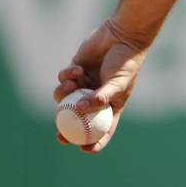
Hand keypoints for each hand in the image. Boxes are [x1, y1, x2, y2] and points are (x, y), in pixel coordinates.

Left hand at [51, 19, 147, 153]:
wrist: (122, 37)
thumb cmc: (126, 63)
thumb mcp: (117, 84)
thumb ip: (100, 98)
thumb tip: (80, 111)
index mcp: (110, 106)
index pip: (102, 130)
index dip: (94, 142)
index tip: (85, 149)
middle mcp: (95, 98)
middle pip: (77, 120)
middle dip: (67, 130)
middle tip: (59, 136)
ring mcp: (84, 85)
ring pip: (65, 99)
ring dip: (63, 95)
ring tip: (71, 86)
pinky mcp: (75, 70)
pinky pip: (64, 79)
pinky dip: (67, 76)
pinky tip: (77, 69)